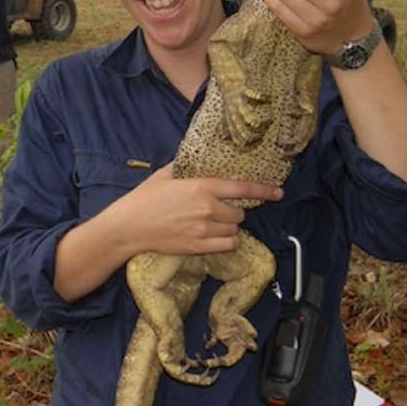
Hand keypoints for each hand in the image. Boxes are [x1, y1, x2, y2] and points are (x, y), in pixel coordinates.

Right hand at [111, 165, 281, 256]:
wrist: (128, 227)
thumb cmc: (144, 198)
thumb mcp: (165, 175)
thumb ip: (185, 167)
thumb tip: (196, 159)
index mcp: (202, 187)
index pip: (242, 188)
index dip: (264, 190)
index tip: (278, 192)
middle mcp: (208, 208)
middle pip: (240, 211)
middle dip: (233, 209)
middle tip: (217, 209)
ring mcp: (205, 230)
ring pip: (235, 228)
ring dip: (229, 225)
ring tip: (213, 222)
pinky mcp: (199, 247)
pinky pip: (228, 244)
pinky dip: (227, 240)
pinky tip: (215, 235)